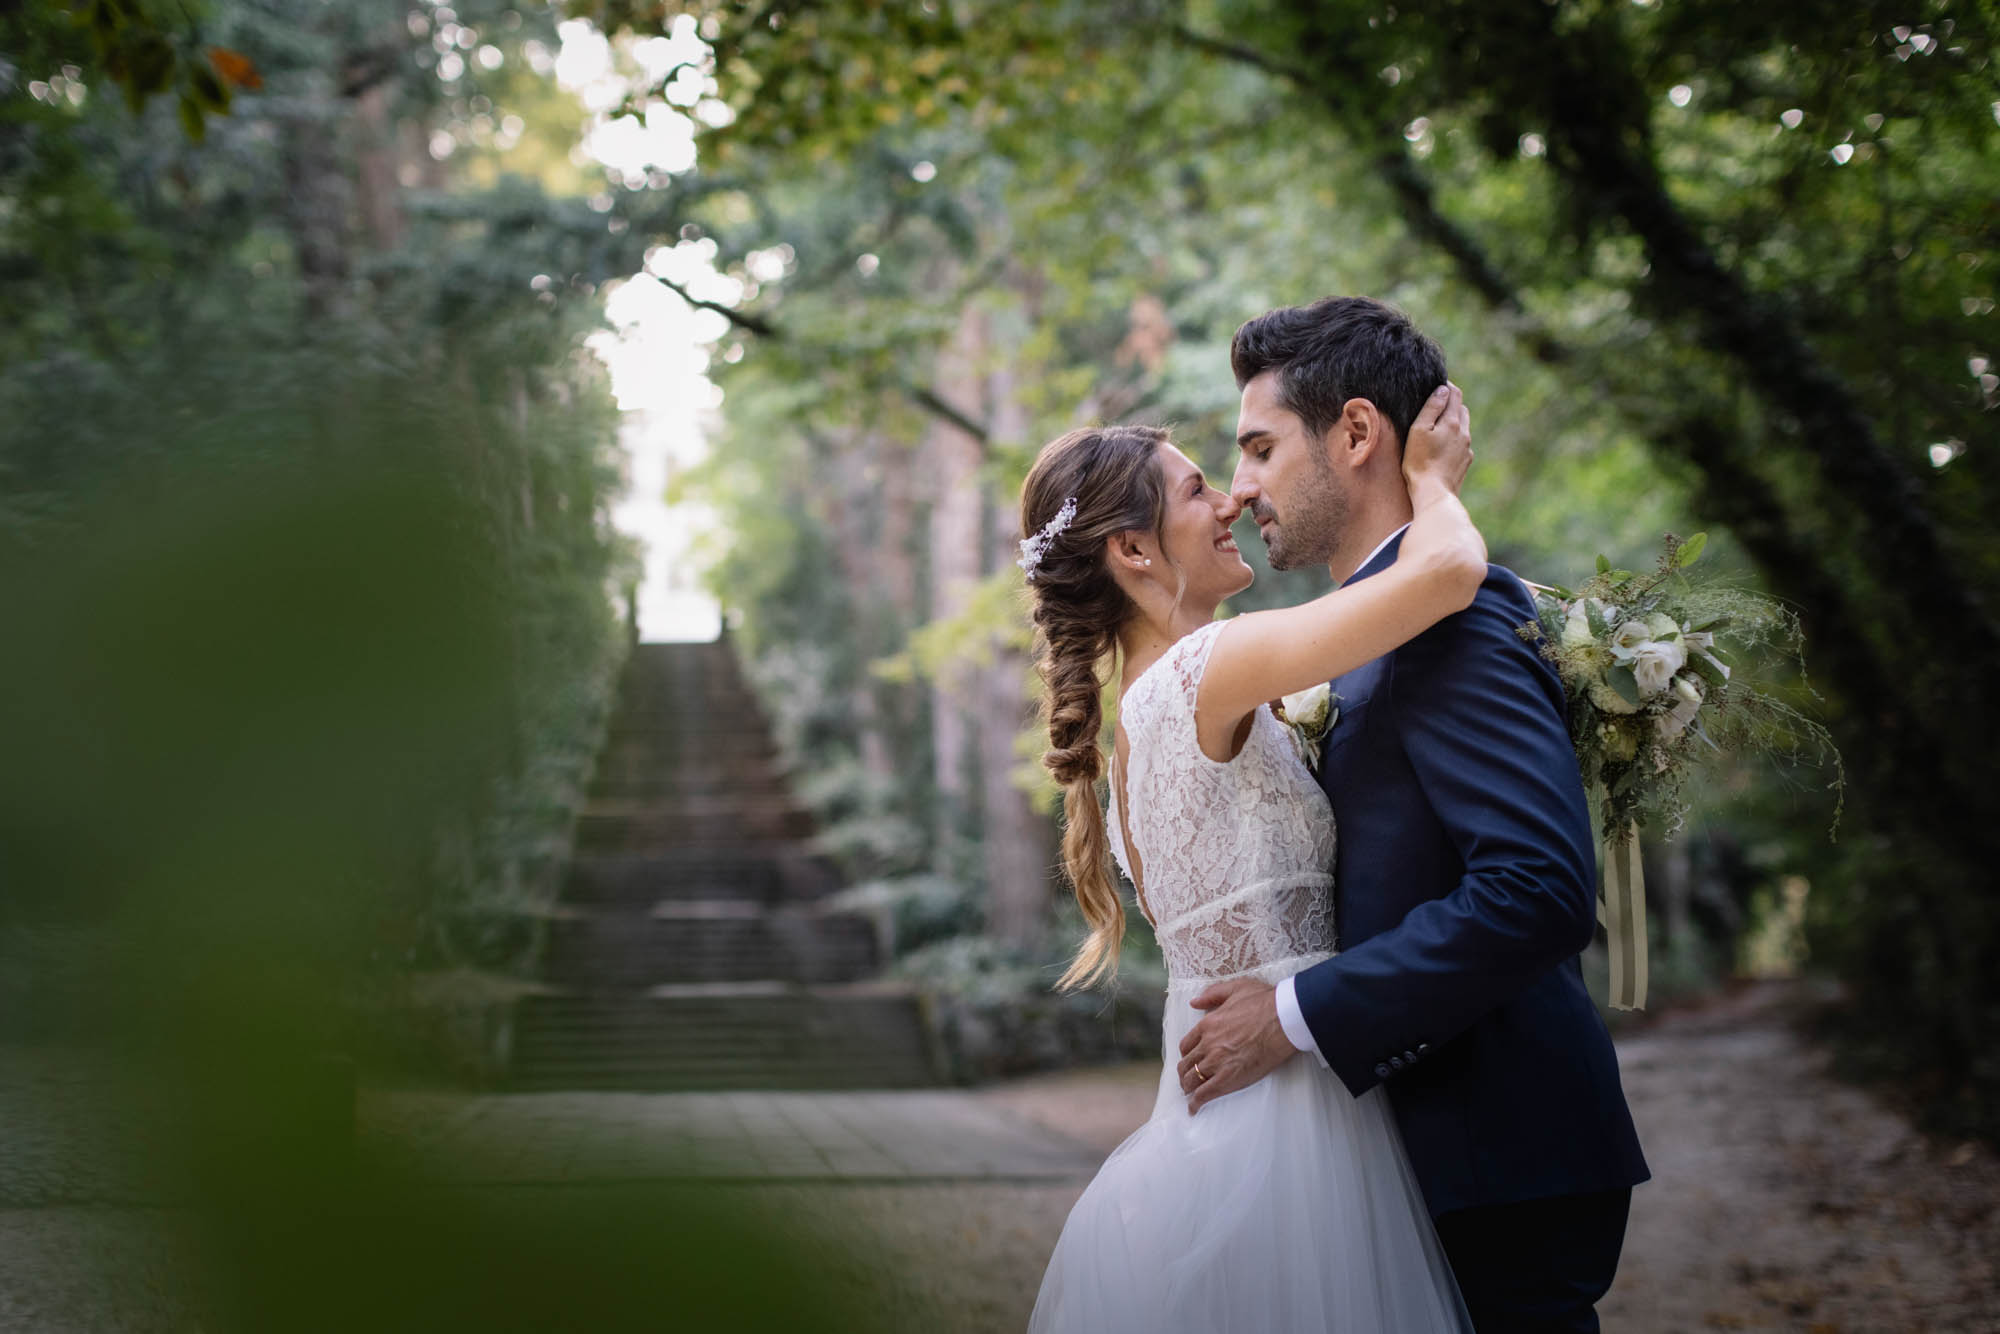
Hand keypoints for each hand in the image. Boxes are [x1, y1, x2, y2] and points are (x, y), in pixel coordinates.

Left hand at [1175, 978, 1296, 1113]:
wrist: (1283, 1018)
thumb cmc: (1264, 1002)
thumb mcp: (1235, 988)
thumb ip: (1211, 994)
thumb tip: (1194, 1002)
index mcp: (1208, 1024)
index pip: (1187, 1045)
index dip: (1186, 1055)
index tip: (1190, 1060)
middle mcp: (1208, 1044)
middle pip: (1187, 1064)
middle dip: (1184, 1073)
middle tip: (1187, 1080)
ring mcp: (1217, 1062)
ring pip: (1192, 1079)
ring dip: (1188, 1088)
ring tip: (1190, 1094)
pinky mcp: (1229, 1078)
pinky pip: (1205, 1094)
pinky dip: (1196, 1103)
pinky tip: (1194, 1109)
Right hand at [1402, 382, 1471, 504]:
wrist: (1434, 492)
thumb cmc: (1420, 461)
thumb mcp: (1419, 430)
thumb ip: (1431, 408)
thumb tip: (1443, 389)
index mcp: (1452, 422)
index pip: (1454, 394)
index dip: (1446, 386)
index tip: (1437, 384)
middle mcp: (1464, 433)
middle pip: (1461, 409)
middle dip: (1451, 403)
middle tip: (1435, 405)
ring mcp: (1467, 448)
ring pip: (1463, 427)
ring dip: (1453, 422)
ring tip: (1438, 427)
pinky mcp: (1465, 462)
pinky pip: (1462, 444)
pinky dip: (1454, 439)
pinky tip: (1442, 448)